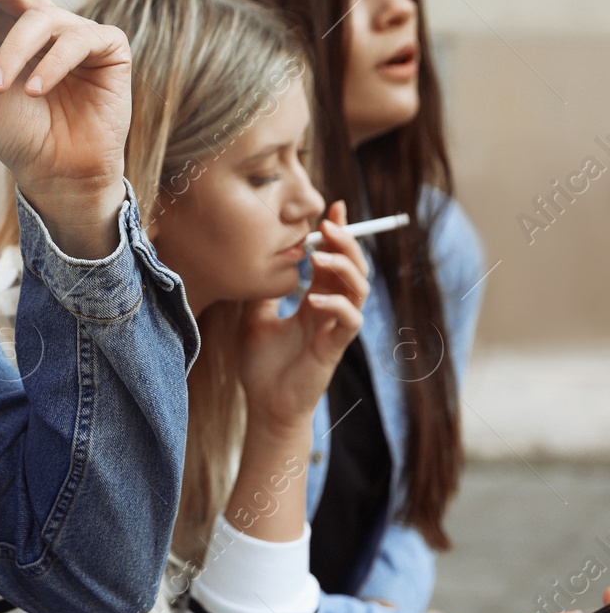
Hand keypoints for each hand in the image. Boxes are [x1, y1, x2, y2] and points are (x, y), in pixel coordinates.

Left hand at [0, 0, 130, 257]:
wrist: (52, 171)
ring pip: (43, 18)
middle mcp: (45, 25)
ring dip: (15, 51)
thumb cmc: (14, 130)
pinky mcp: (109, 48)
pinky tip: (35, 90)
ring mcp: (77, 33)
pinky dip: (52, 64)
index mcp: (10, 28)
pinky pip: (79, 40)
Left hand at [238, 201, 368, 431]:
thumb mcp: (254, 317)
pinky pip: (349, 321)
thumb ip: (264, 291)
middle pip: (353, 269)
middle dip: (346, 243)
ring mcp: (334, 329)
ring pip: (358, 290)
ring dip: (343, 268)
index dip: (336, 234)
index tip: (333, 206)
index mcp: (313, 302)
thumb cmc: (262, 366)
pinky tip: (317, 299)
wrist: (264, 405)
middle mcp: (329, 311)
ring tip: (319, 257)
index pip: (332, 261)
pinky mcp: (334, 349)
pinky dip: (338, 305)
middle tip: (329, 224)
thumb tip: (259, 259)